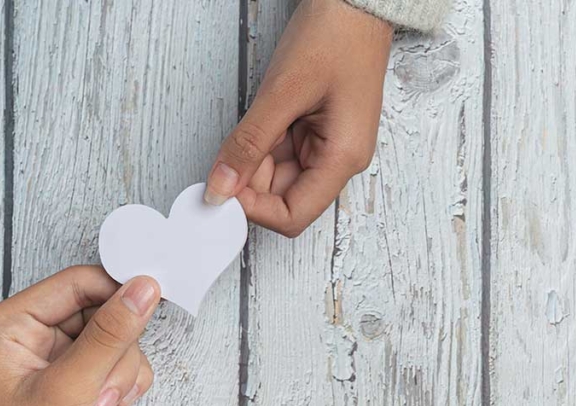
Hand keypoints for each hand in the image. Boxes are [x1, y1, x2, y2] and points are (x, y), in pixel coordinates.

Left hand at [0, 266, 159, 405]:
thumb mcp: (68, 391)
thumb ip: (109, 335)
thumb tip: (141, 289)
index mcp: (8, 327)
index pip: (76, 283)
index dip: (114, 292)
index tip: (148, 302)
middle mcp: (31, 339)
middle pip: (101, 308)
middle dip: (117, 345)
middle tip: (106, 377)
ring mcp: (58, 362)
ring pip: (117, 337)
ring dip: (121, 370)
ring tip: (100, 402)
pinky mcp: (80, 384)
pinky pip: (122, 361)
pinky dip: (126, 382)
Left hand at [204, 0, 393, 236]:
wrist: (355, 4)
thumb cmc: (335, 37)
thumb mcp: (283, 92)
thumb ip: (249, 145)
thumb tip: (220, 188)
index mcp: (344, 158)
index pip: (293, 215)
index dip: (254, 210)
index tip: (221, 190)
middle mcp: (339, 160)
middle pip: (283, 197)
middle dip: (249, 181)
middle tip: (224, 152)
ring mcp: (329, 147)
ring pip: (277, 176)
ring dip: (254, 159)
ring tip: (254, 119)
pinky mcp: (317, 133)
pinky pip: (281, 154)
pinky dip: (262, 144)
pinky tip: (262, 117)